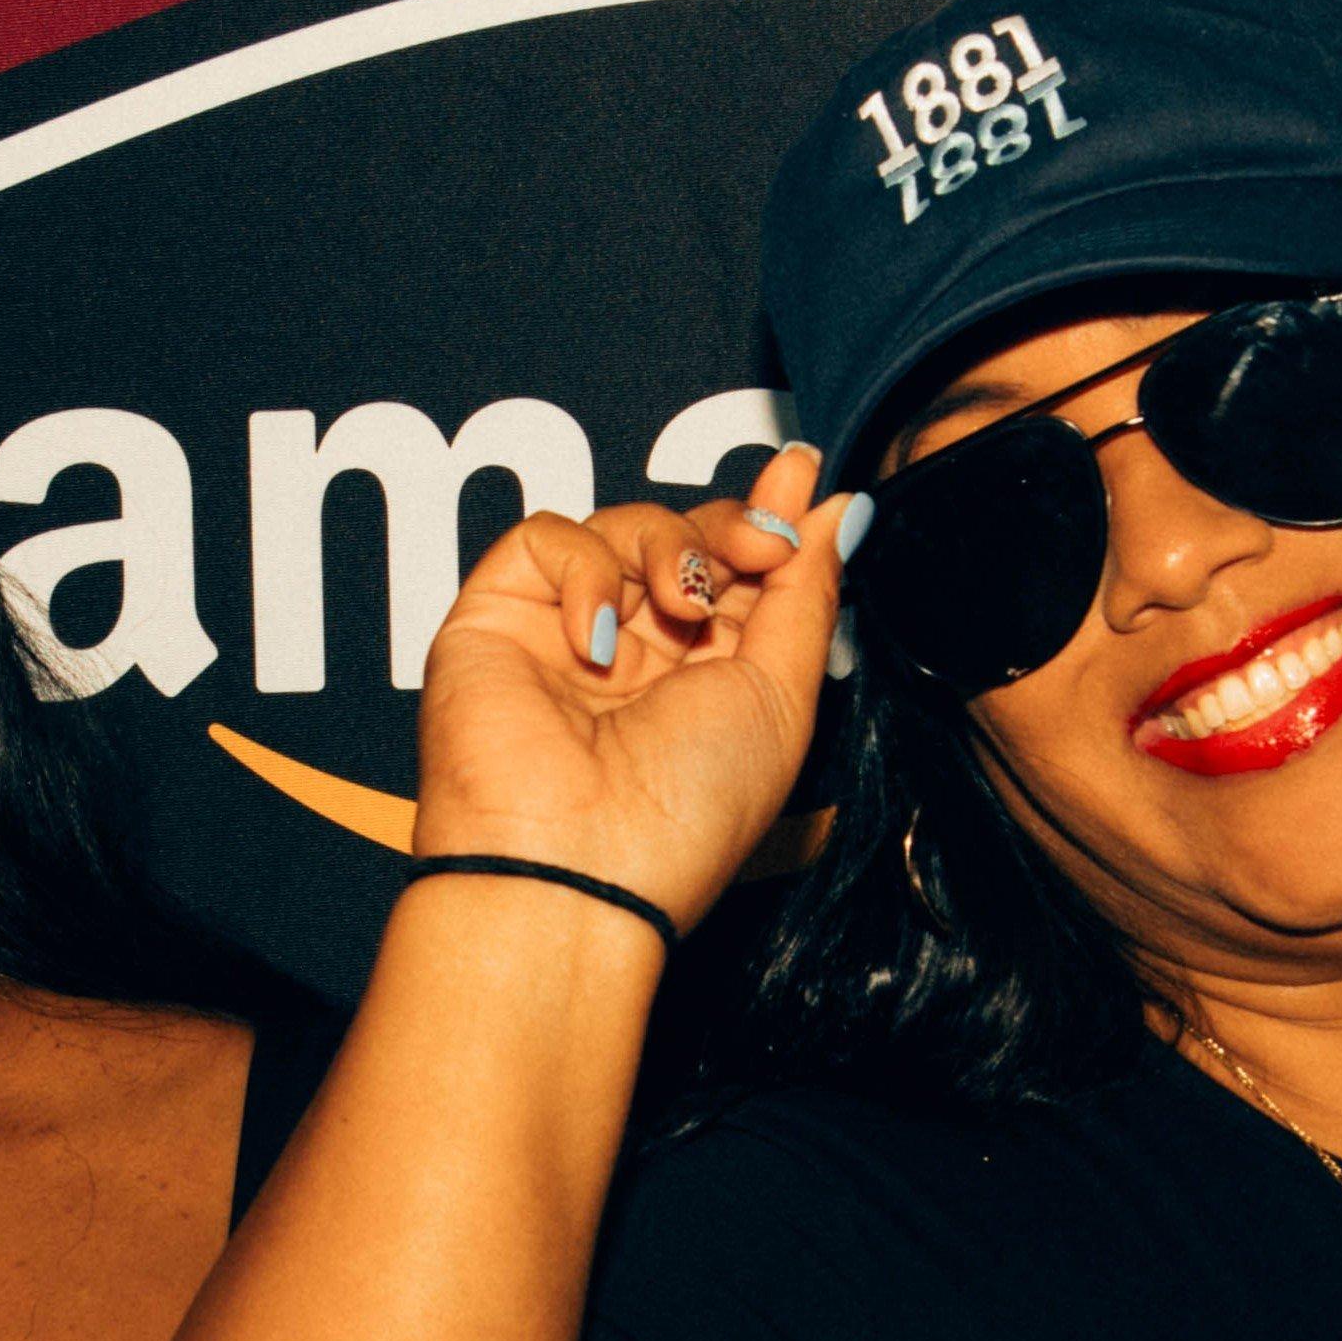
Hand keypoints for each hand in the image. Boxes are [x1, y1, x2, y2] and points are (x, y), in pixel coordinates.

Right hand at [413, 442, 858, 935]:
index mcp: (707, 681)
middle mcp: (637, 656)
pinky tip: (598, 638)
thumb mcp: (783, 697)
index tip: (800, 475)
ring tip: (682, 607)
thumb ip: (807, 596)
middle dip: (730, 527)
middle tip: (760, 544)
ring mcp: (565, 634)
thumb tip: (843, 511)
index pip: (739, 572)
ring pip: (623, 527)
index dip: (770, 517)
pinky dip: (586, 570)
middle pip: (687, 537)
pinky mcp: (498, 618)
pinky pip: (547, 539)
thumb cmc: (685, 811)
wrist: (577, 865)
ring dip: (669, 547)